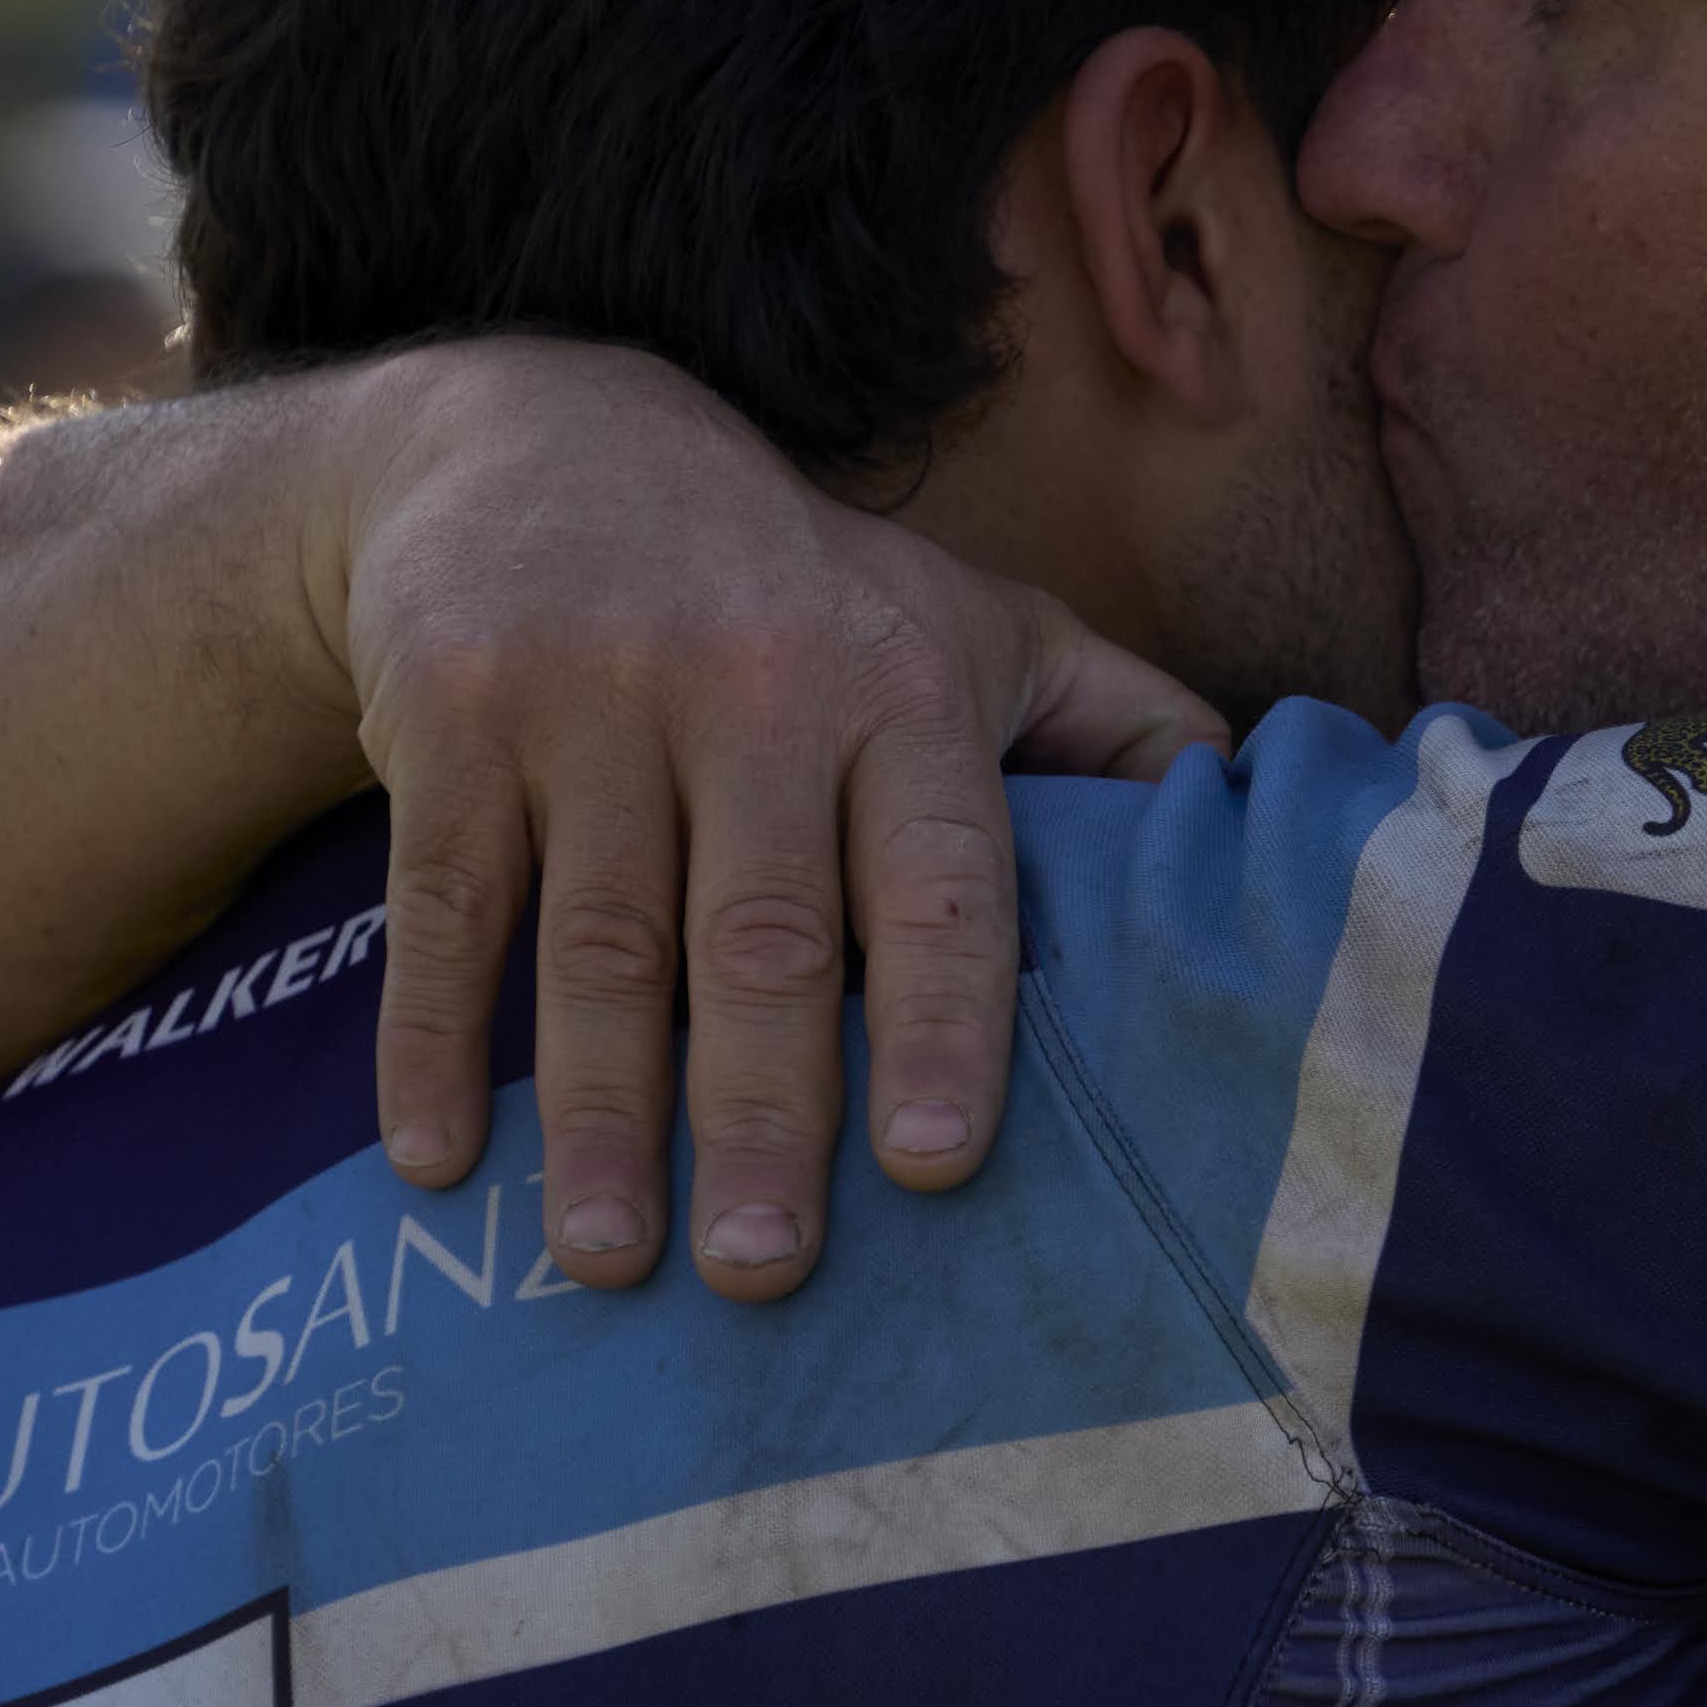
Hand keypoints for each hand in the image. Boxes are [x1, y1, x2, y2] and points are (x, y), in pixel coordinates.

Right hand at [309, 342, 1229, 1300]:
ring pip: (594, 939)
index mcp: (898, 683)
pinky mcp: (450, 713)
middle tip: (764, 1273)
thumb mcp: (973, 619)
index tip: (932, 1164)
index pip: (939, 877)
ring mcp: (586, 695)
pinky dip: (430, 1040)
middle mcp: (747, 681)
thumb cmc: (798, 583)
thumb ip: (1117, 727)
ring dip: (596, 1115)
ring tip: (606, 1262)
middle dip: (759, 1113)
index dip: (943, 1020)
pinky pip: (444, 904)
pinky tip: (437, 1162)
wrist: (539, 433)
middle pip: (758, 935)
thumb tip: (1275, 835)